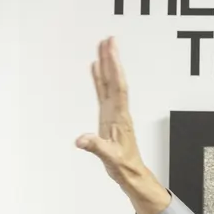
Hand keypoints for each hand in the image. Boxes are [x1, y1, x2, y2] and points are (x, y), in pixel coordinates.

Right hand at [77, 37, 168, 213]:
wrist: (131, 174)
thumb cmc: (124, 166)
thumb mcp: (110, 158)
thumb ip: (97, 148)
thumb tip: (82, 139)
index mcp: (120, 116)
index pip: (118, 87)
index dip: (114, 67)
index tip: (111, 50)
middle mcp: (118, 111)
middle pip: (115, 80)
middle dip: (111, 59)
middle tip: (108, 39)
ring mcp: (113, 113)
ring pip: (109, 84)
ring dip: (106, 65)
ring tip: (102, 46)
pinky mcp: (108, 117)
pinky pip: (103, 93)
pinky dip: (98, 79)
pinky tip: (95, 69)